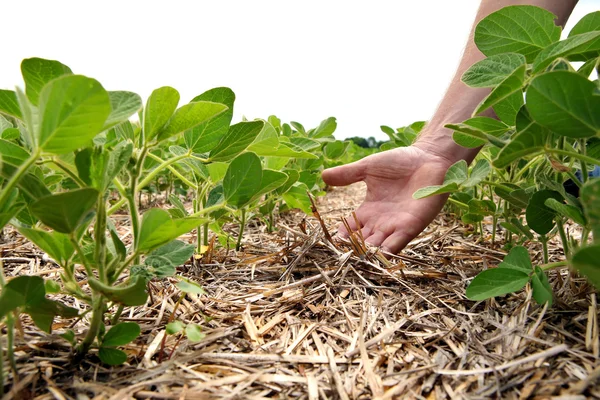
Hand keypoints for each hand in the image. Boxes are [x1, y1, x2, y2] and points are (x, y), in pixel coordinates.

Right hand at [321, 145, 453, 253]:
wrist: (429, 158)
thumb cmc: (400, 162)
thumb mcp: (368, 168)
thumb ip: (347, 174)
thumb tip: (323, 175)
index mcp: (368, 211)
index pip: (349, 230)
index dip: (339, 237)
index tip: (326, 243)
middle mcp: (380, 222)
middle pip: (361, 243)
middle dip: (351, 251)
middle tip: (337, 257)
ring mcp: (395, 226)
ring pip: (377, 247)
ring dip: (367, 255)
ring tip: (354, 261)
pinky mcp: (411, 226)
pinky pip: (397, 244)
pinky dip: (387, 252)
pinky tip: (376, 257)